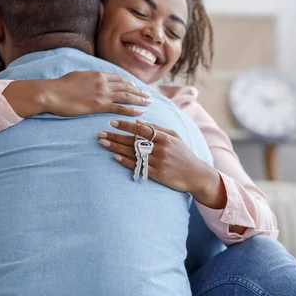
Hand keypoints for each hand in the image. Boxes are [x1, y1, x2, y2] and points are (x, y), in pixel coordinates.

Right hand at [39, 71, 150, 116]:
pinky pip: (120, 107)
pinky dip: (132, 110)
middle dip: (139, 91)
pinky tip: (140, 112)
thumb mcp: (78, 75)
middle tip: (148, 95)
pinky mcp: (100, 105)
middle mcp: (104, 82)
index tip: (136, 86)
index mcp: (98, 74)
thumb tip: (93, 77)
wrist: (52, 93)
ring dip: (140, 99)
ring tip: (148, 103)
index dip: (129, 82)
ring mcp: (103, 94)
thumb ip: (89, 77)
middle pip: (127, 86)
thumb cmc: (60, 86)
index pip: (119, 78)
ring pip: (127, 96)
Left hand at [97, 119, 226, 207]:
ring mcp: (157, 162)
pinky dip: (125, 161)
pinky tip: (114, 156)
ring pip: (132, 153)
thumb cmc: (184, 154)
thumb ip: (158, 128)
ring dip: (115, 147)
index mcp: (165, 138)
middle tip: (100, 133)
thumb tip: (138, 120)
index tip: (112, 122)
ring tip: (102, 142)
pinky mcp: (156, 174)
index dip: (126, 125)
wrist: (195, 174)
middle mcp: (160, 149)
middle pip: (133, 141)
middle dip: (115, 136)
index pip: (142, 129)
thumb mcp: (175, 137)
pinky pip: (137, 166)